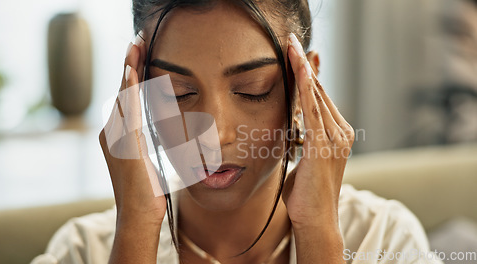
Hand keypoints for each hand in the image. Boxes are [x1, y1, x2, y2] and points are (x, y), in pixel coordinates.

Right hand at [99, 31, 165, 225]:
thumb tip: (146, 132)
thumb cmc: (146, 192)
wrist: (139, 215)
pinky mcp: (125, 143)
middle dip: (129, 63)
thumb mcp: (143, 160)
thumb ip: (141, 142)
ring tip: (136, 44)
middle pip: (121, 90)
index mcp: (117, 135)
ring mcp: (116, 137)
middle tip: (137, 39)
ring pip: (123, 94)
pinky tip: (132, 71)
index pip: (125, 97)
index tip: (139, 54)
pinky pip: (128, 109)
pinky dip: (129, 89)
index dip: (132, 74)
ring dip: (130, 67)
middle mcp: (111, 132)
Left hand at [282, 33, 354, 230]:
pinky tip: (301, 71)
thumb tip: (294, 128)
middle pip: (320, 91)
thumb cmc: (306, 192)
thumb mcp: (304, 158)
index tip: (299, 55)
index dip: (309, 75)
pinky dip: (307, 89)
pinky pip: (313, 111)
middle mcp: (340, 132)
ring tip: (293, 47)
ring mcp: (335, 139)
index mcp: (337, 134)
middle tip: (293, 42)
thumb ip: (304, 139)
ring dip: (304, 70)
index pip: (320, 98)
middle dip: (305, 65)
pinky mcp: (323, 146)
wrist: (315, 219)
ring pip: (317, 96)